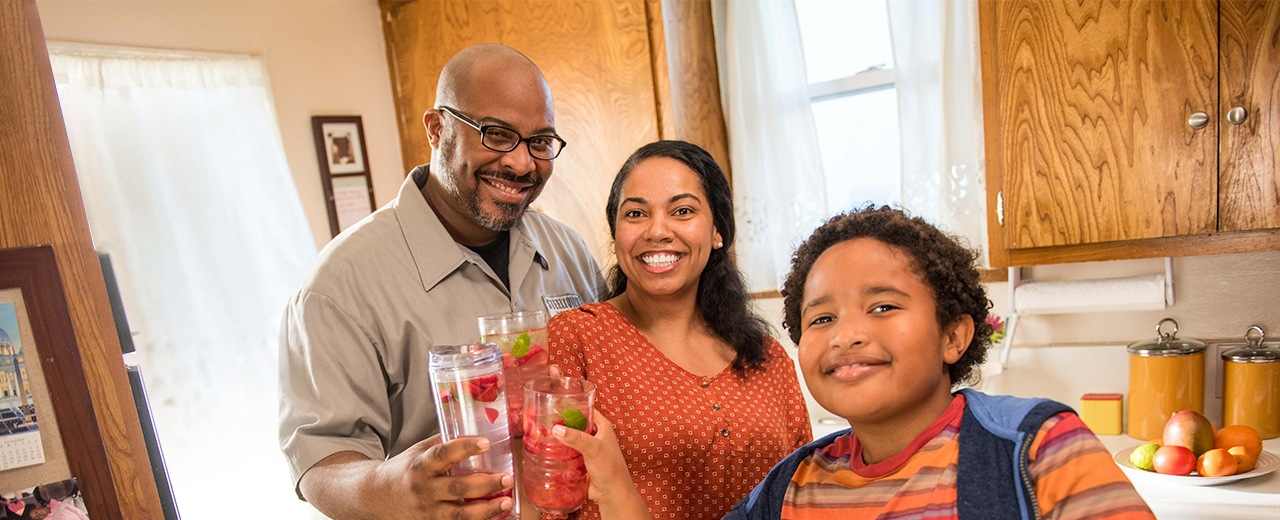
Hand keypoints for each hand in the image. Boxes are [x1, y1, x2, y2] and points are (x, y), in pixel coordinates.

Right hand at [369, 434, 514, 519]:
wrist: (376, 496)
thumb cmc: (405, 469)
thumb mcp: (419, 451)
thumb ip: (443, 442)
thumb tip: (474, 427)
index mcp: (421, 465)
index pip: (443, 454)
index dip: (464, 448)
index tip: (485, 442)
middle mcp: (424, 489)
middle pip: (457, 489)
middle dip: (485, 484)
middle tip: (507, 478)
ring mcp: (427, 510)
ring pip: (459, 514)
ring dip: (486, 510)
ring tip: (507, 502)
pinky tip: (495, 516)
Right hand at [552, 411, 633, 502]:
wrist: (611, 493)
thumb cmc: (610, 469)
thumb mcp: (594, 448)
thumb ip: (576, 438)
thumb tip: (557, 429)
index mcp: (603, 427)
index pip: (587, 409)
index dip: (574, 406)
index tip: (557, 404)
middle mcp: (596, 436)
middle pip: (577, 424)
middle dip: (564, 423)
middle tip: (545, 419)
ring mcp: (588, 449)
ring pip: (572, 439)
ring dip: (561, 438)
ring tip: (543, 433)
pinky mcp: (582, 461)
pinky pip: (569, 452)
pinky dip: (560, 451)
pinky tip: (548, 450)